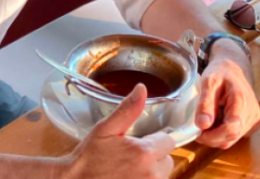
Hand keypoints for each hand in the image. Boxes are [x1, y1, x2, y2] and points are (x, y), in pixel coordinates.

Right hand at [61, 84, 175, 178]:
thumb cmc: (90, 155)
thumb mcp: (106, 128)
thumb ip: (128, 110)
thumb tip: (142, 88)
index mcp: (144, 153)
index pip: (169, 141)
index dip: (156, 138)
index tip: (142, 139)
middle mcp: (152, 175)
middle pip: (167, 160)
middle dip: (155, 155)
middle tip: (133, 154)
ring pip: (162, 175)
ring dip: (151, 171)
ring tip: (130, 167)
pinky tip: (128, 177)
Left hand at [195, 52, 259, 149]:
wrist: (233, 68)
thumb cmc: (220, 72)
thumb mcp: (208, 82)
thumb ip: (205, 103)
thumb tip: (202, 125)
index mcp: (242, 101)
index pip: (232, 128)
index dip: (214, 136)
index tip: (198, 133)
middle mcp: (252, 113)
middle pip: (232, 136)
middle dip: (213, 138)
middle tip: (197, 131)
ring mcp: (254, 119)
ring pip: (234, 138)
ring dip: (217, 136)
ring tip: (205, 123)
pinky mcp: (253, 123)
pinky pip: (237, 134)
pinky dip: (223, 133)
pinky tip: (215, 122)